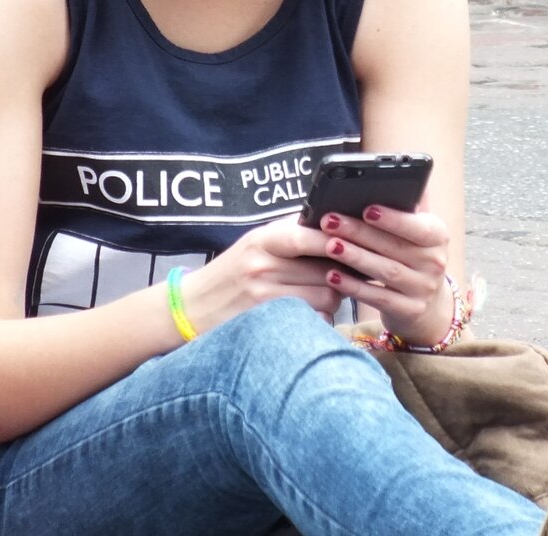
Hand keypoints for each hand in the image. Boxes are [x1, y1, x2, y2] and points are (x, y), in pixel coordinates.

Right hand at [181, 216, 341, 334]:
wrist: (190, 308)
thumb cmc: (231, 273)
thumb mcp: (254, 244)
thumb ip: (291, 233)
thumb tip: (336, 222)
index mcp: (262, 240)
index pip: (305, 236)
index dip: (335, 239)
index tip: (356, 240)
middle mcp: (262, 267)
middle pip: (325, 271)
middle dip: (341, 273)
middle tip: (342, 274)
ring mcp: (265, 298)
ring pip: (326, 298)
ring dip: (333, 298)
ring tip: (324, 294)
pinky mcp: (269, 325)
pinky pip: (314, 321)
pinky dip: (320, 319)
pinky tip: (309, 314)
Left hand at [318, 206, 454, 343]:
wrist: (429, 304)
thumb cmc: (415, 254)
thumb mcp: (420, 228)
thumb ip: (411, 203)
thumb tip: (406, 169)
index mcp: (438, 235)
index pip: (418, 226)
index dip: (393, 218)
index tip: (367, 208)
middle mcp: (435, 262)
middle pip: (393, 246)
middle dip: (359, 232)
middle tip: (330, 220)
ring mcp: (423, 289)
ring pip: (384, 271)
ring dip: (354, 257)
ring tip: (329, 244)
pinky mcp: (408, 311)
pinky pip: (377, 297)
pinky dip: (354, 287)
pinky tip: (332, 275)